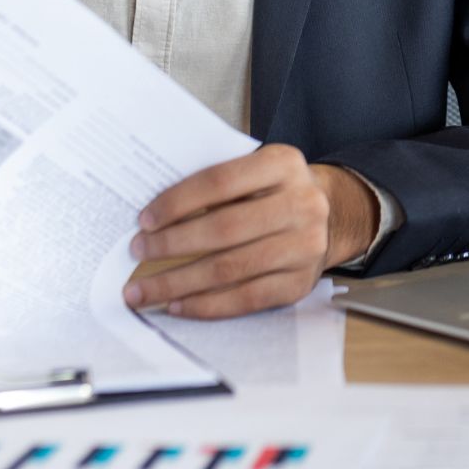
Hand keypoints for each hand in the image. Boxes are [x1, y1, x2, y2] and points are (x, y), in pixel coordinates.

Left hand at [123, 145, 377, 319]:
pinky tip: (177, 305)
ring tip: (143, 289)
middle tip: (137, 252)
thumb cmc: (275, 191)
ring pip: (230, 269)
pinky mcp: (300, 283)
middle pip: (224, 229)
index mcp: (283, 163)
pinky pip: (245, 299)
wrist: (330, 214)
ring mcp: (304, 246)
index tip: (144, 219)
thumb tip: (155, 215)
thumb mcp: (256, 171)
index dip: (178, 201)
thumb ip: (218, 184)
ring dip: (178, 282)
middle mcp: (301, 203)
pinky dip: (205, 305)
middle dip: (172, 244)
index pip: (221, 181)